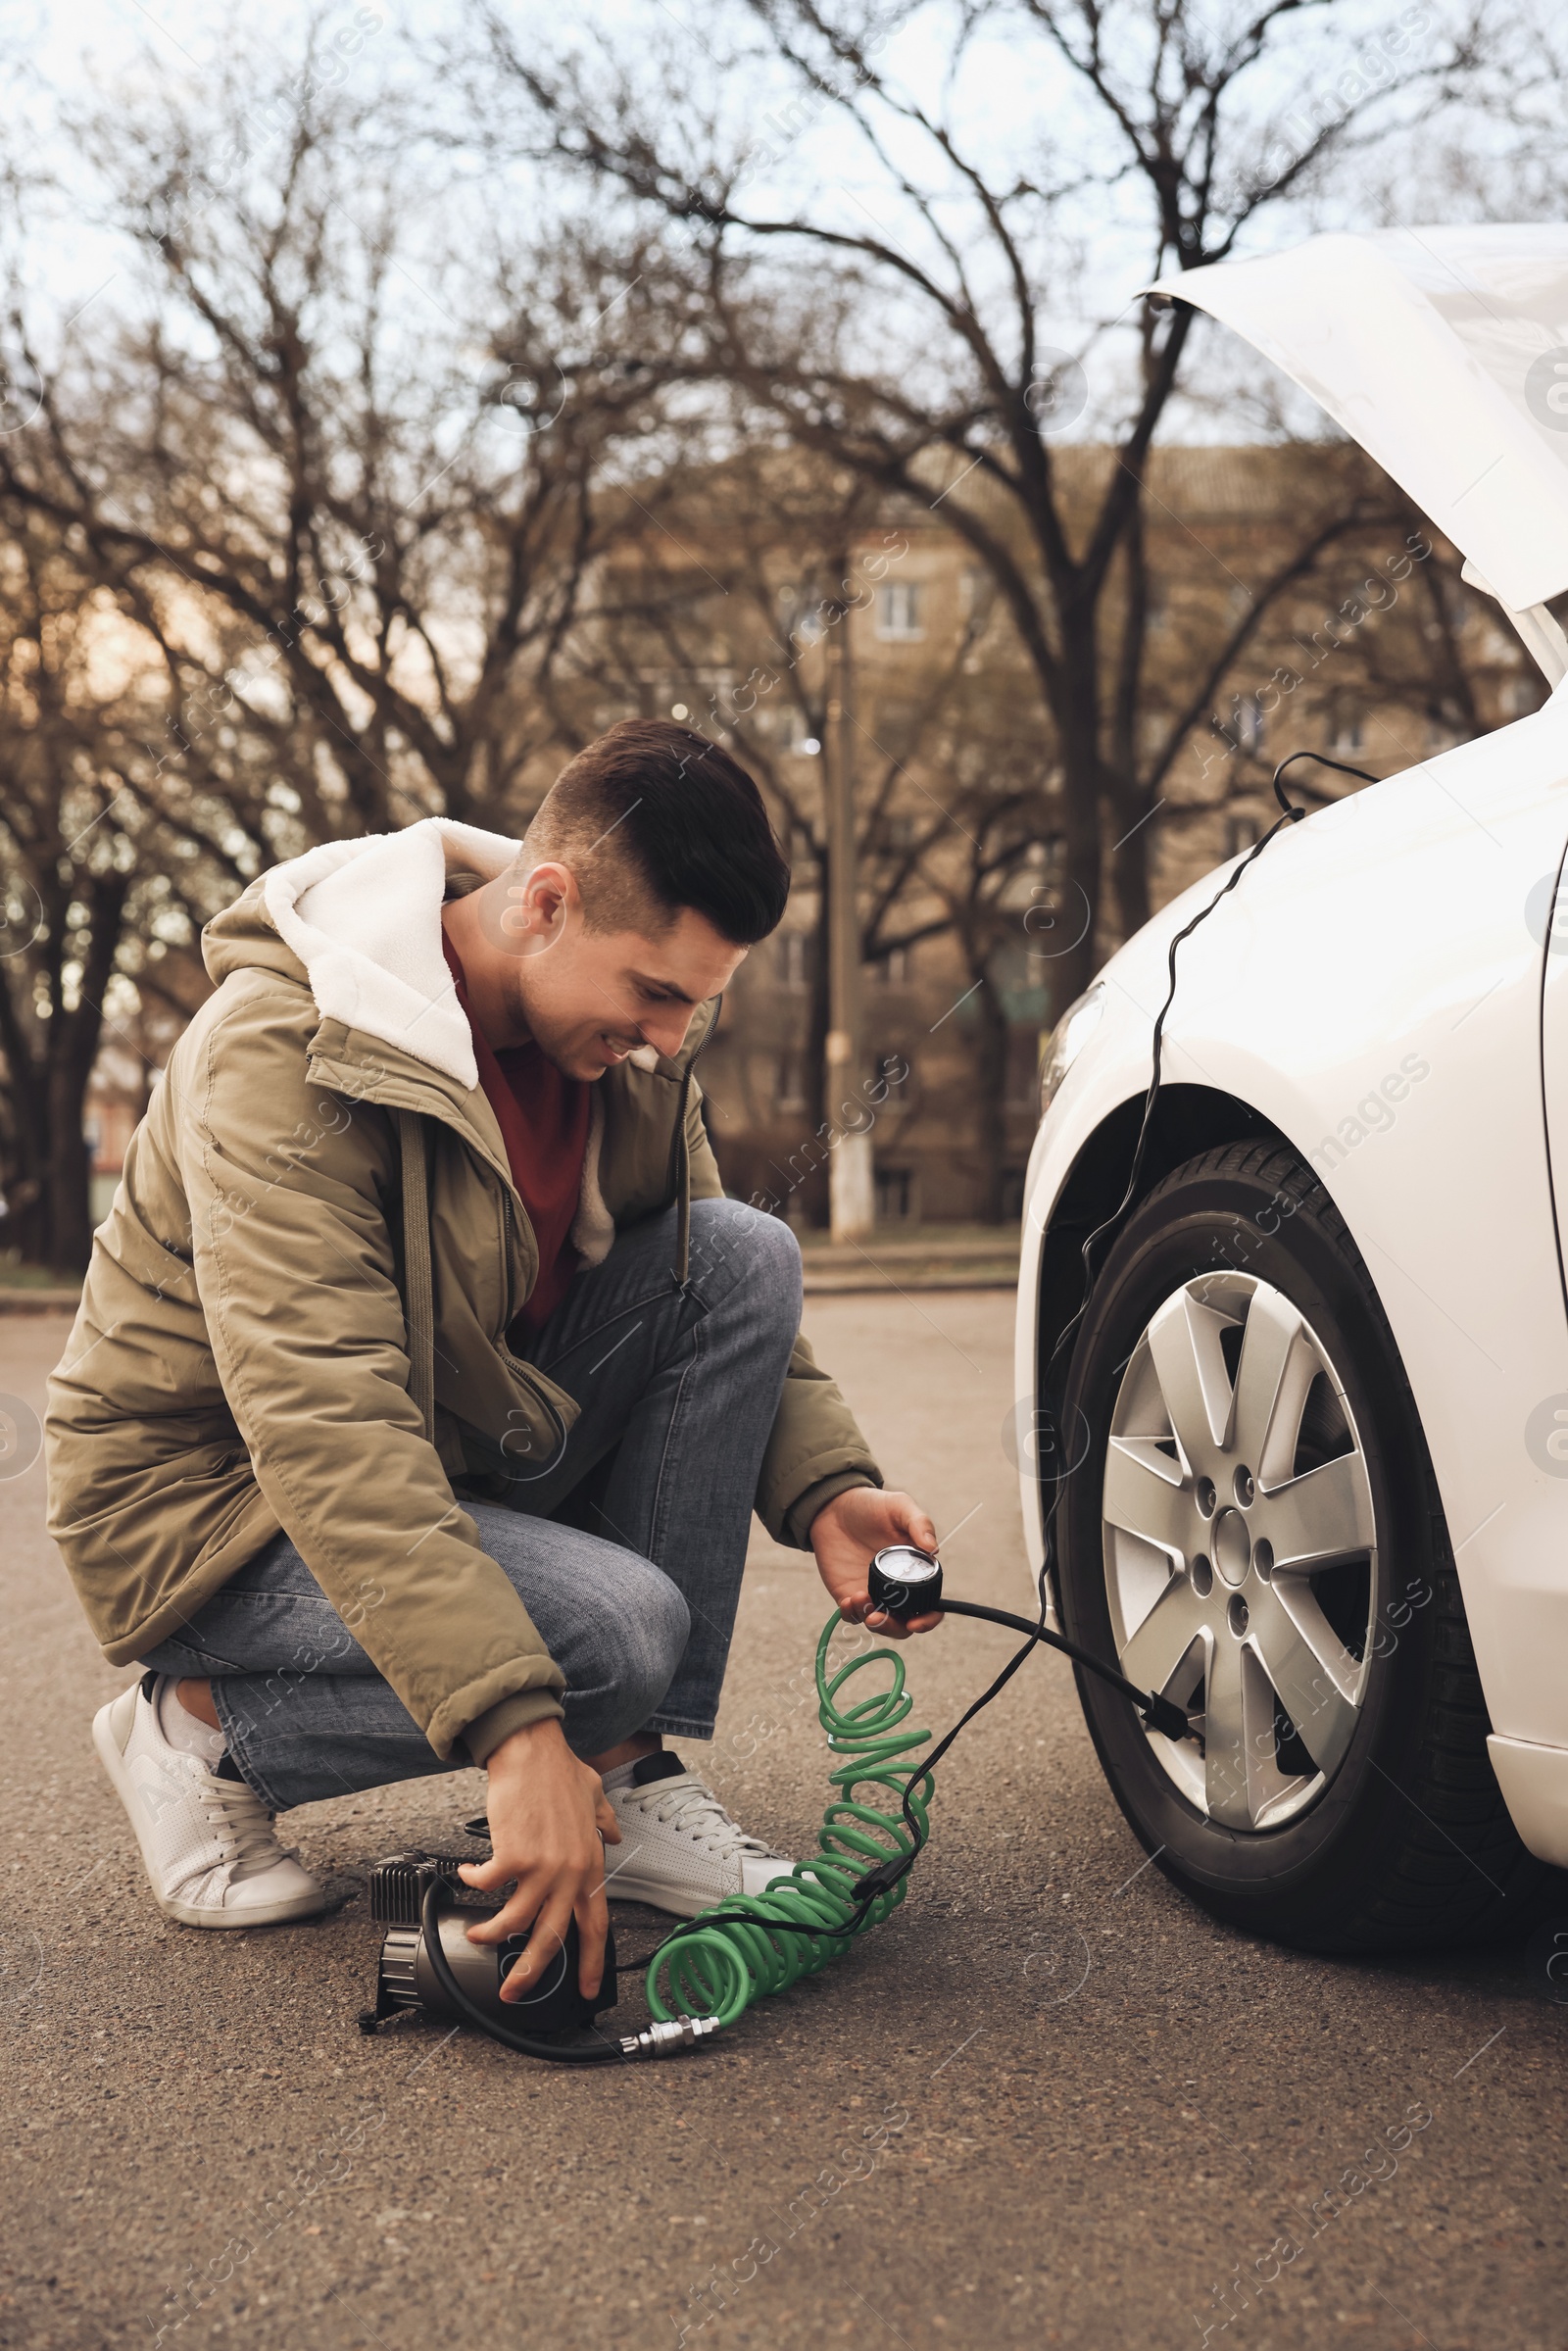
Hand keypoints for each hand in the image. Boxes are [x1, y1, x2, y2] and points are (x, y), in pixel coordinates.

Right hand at [458, 1718, 621, 2002]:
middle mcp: (570, 1872)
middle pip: (551, 1937)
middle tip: (515, 1992)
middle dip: (530, 1972)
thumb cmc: (559, 1771)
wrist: (531, 1751)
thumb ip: (604, 1819)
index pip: (596, 1923)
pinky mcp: (513, 1856)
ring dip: (490, 1933)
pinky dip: (473, 1884)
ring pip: (514, 1922)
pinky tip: (467, 1876)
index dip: (591, 1960)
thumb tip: (615, 1831)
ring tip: (477, 1933)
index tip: (586, 1988)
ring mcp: (542, 1867)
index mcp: (590, 1864)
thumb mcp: (594, 1795)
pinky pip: (487, 1887)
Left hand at [809, 1486, 942, 1639]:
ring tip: (860, 1599)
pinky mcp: (849, 1593)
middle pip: (903, 1623)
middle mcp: (897, 1587)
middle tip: (879, 1617)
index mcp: (916, 1571)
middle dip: (894, 1628)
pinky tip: (848, 1599)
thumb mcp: (899, 1506)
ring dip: (872, 1621)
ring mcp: (873, 1592)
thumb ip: (918, 1523)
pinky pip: (853, 1615)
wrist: (834, 1505)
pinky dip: (852, 1613)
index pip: (930, 1606)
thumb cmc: (871, 1505)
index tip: (916, 1623)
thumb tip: (933, 1548)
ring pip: (879, 1623)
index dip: (928, 1619)